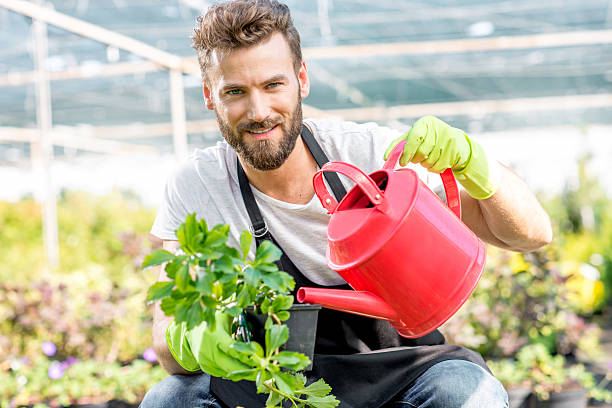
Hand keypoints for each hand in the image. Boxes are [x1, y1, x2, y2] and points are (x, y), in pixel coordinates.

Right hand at [166, 310, 253, 378]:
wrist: (189, 333)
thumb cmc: (210, 322)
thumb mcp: (222, 314)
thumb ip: (236, 312)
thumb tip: (251, 304)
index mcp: (214, 335)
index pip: (232, 348)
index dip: (246, 353)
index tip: (259, 355)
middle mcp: (209, 351)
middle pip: (232, 365)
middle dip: (249, 368)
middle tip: (262, 366)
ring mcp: (207, 361)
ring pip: (229, 372)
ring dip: (244, 372)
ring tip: (256, 369)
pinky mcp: (207, 368)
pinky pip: (224, 374)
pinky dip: (235, 373)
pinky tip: (244, 368)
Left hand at [384, 115, 498, 199]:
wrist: (457, 143)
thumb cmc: (430, 139)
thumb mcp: (414, 136)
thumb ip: (399, 144)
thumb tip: (385, 157)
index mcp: (425, 122)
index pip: (414, 138)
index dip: (407, 152)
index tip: (402, 162)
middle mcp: (437, 128)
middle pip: (421, 152)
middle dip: (416, 159)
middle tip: (417, 159)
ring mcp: (448, 139)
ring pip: (429, 161)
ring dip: (425, 164)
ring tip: (428, 158)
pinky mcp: (455, 150)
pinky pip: (438, 166)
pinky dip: (434, 168)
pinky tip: (437, 162)